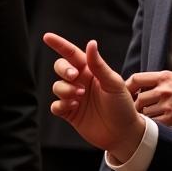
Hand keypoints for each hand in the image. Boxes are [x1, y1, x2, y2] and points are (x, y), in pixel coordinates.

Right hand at [44, 33, 145, 162]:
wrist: (124, 133)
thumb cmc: (123, 106)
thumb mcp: (114, 83)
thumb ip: (99, 65)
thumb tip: (91, 43)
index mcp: (91, 71)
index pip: (72, 54)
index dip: (59, 44)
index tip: (47, 37)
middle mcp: (81, 82)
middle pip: (61, 68)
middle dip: (63, 69)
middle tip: (74, 76)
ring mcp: (74, 98)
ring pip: (57, 87)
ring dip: (65, 89)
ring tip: (80, 97)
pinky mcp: (70, 113)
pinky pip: (56, 106)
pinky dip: (61, 105)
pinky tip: (73, 106)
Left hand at [125, 71, 171, 129]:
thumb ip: (162, 80)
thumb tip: (146, 84)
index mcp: (164, 77)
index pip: (137, 79)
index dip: (128, 86)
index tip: (126, 93)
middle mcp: (164, 89)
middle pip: (138, 98)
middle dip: (135, 105)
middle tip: (136, 110)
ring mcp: (167, 104)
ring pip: (144, 111)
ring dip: (145, 115)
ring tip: (148, 117)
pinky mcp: (171, 118)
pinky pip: (154, 122)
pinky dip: (153, 123)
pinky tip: (156, 123)